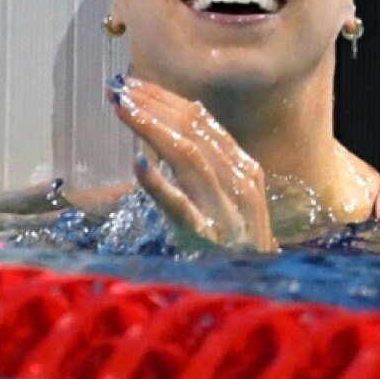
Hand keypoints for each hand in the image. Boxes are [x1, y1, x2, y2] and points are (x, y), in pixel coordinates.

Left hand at [106, 75, 277, 252]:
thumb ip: (210, 164)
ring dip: (151, 127)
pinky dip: (159, 183)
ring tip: (122, 109)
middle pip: (193, 130)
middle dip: (153, 105)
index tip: (133, 83)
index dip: (165, 98)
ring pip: (188, 156)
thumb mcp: (230, 200)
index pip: (202, 121)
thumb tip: (180, 118)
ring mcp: (226, 211)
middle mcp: (240, 183)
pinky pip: (181, 206)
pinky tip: (138, 163)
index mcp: (244, 170)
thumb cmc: (236, 248)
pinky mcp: (208, 239)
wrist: (261, 295)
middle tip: (118, 88)